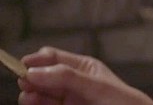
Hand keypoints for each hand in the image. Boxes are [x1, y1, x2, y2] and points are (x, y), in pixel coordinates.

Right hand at [17, 47, 152, 104]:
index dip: (38, 59)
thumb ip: (68, 77)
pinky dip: (36, 104)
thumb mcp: (96, 85)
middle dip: (32, 77)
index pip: (54, 58)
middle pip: (43, 76)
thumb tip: (36, 71)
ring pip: (40, 93)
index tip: (25, 63)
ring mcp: (67, 98)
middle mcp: (71, 82)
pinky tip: (33, 102)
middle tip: (25, 80)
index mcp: (82, 67)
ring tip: (29, 95)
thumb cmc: (122, 100)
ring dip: (31, 92)